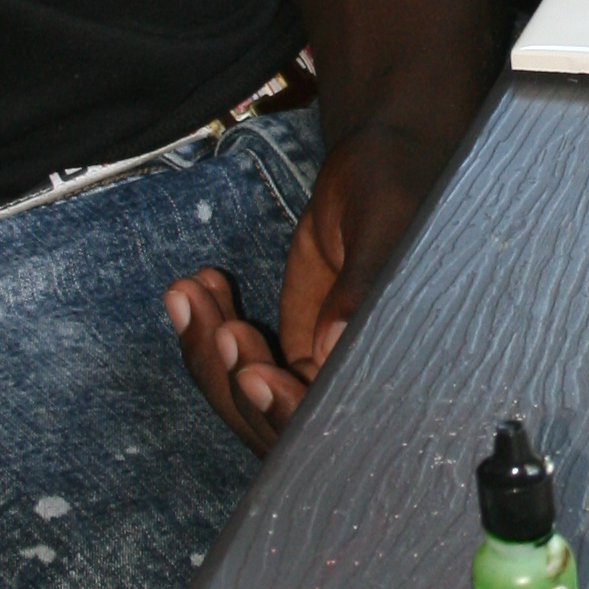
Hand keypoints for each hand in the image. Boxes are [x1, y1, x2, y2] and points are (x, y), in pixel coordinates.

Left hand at [164, 119, 434, 448]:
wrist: (376, 165)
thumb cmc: (398, 188)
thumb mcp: (385, 228)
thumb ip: (362, 288)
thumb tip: (331, 345)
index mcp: (397, 375)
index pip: (336, 422)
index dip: (289, 412)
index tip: (254, 376)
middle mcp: (355, 389)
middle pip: (277, 423)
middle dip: (235, 379)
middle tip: (219, 326)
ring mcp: (316, 376)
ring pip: (247, 394)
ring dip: (209, 351)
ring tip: (191, 291)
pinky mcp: (290, 354)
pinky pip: (236, 359)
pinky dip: (208, 327)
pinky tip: (198, 285)